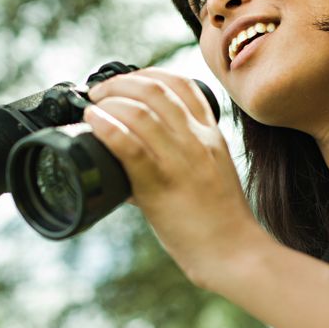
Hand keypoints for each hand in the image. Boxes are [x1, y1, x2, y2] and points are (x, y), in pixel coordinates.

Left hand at [83, 67, 267, 288]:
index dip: (149, 74)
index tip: (127, 81)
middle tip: (100, 92)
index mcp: (211, 135)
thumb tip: (132, 156)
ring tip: (93, 108)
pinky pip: (130, 146)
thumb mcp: (210, 173)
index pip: (182, 83)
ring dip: (109, 102)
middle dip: (120, 83)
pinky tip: (94, 123)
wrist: (235, 253)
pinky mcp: (161, 185)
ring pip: (141, 111)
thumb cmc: (220, 220)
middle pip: (156, 88)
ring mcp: (181, 161)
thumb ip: (179, 157)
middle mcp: (197, 140)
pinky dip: (107, 128)